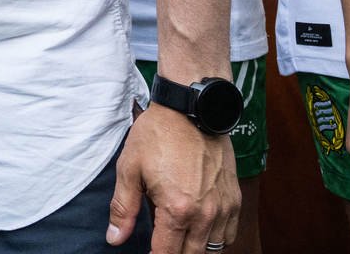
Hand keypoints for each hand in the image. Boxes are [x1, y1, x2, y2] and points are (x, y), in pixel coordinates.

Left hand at [107, 104, 238, 250]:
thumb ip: (123, 208)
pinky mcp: (234, 199)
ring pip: (213, 249)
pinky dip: (216, 240)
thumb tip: (115, 238)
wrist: (191, 110)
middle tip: (161, 246)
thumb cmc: (158, 136)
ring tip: (178, 242)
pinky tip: (200, 233)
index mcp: (177, 209)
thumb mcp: (130, 169)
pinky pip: (229, 235)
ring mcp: (223, 208)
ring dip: (195, 250)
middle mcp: (205, 214)